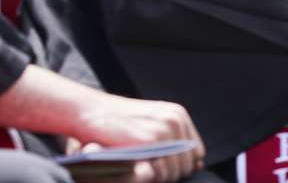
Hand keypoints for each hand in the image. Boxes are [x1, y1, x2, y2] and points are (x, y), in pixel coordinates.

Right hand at [73, 96, 204, 182]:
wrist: (88, 111)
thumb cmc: (115, 124)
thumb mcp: (149, 128)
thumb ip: (174, 144)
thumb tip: (199, 164)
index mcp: (178, 116)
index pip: (195, 152)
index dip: (182, 165)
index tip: (165, 171)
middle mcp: (175, 120)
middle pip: (187, 163)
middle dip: (172, 173)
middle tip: (150, 171)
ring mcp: (164, 129)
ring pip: (175, 170)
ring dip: (161, 177)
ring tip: (144, 171)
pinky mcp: (149, 140)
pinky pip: (161, 170)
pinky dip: (152, 176)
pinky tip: (139, 170)